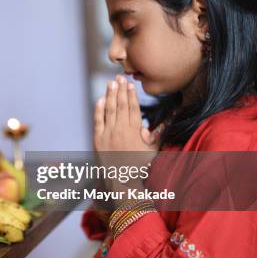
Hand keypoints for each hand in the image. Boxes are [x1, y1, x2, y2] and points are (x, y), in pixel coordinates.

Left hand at [93, 76, 159, 200]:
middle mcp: (121, 129)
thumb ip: (154, 136)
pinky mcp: (98, 139)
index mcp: (135, 131)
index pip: (133, 108)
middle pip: (121, 105)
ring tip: (111, 83)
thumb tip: (158, 124)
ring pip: (110, 109)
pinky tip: (101, 99)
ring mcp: (108, 133)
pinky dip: (99, 109)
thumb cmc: (139, 166)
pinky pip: (98, 120)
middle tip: (120, 77)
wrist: (122, 180)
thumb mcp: (152, 151)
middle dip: (121, 90)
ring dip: (110, 95)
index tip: (130, 84)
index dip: (131, 95)